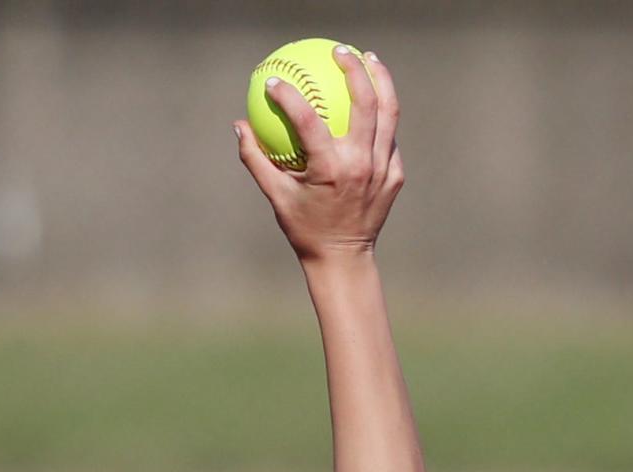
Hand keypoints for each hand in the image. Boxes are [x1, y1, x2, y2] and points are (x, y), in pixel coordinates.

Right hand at [234, 49, 403, 264]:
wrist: (343, 260)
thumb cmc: (305, 228)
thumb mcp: (277, 197)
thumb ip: (256, 160)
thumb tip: (238, 126)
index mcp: (330, 170)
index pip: (309, 120)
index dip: (288, 95)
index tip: (272, 81)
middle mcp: (361, 165)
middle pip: (365, 101)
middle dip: (353, 68)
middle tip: (340, 51)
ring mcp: (383, 169)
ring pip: (389, 112)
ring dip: (380, 80)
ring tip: (369, 59)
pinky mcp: (395, 175)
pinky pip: (389, 137)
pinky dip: (382, 116)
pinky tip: (375, 100)